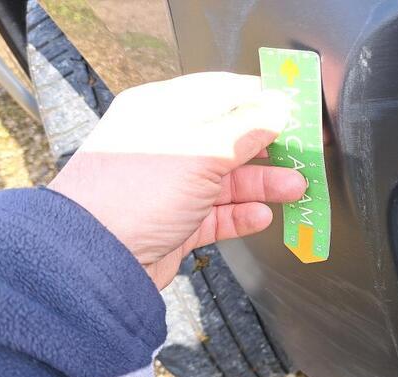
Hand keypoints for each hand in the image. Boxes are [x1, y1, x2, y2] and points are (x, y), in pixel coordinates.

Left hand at [48, 72, 305, 288]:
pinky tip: (261, 216)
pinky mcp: (176, 223)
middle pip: (230, 139)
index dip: (262, 100)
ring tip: (295, 188)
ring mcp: (171, 187)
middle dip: (269, 147)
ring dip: (263, 184)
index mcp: (163, 112)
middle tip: (303, 153)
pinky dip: (241, 215)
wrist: (94, 261)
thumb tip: (277, 107)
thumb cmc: (132, 194)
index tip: (297, 109)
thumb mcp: (199, 151)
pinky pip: (217, 215)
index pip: (222, 95)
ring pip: (227, 180)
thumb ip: (244, 129)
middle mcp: (167, 146)